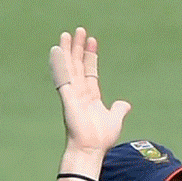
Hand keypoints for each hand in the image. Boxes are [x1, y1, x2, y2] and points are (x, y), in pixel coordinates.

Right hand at [49, 27, 129, 158]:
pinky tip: (56, 51)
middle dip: (78, 48)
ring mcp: (72, 94)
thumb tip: (125, 104)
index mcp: (91, 96)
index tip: (93, 41)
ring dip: (68, 50)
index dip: (91, 56)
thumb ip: (118, 109)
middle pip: (78, 65)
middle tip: (80, 30)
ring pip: (69, 67)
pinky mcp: (67, 97)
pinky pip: (61, 77)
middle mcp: (80, 93)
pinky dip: (58, 64)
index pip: (90, 71)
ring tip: (68, 34)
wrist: (91, 150)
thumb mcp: (115, 120)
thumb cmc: (101, 139)